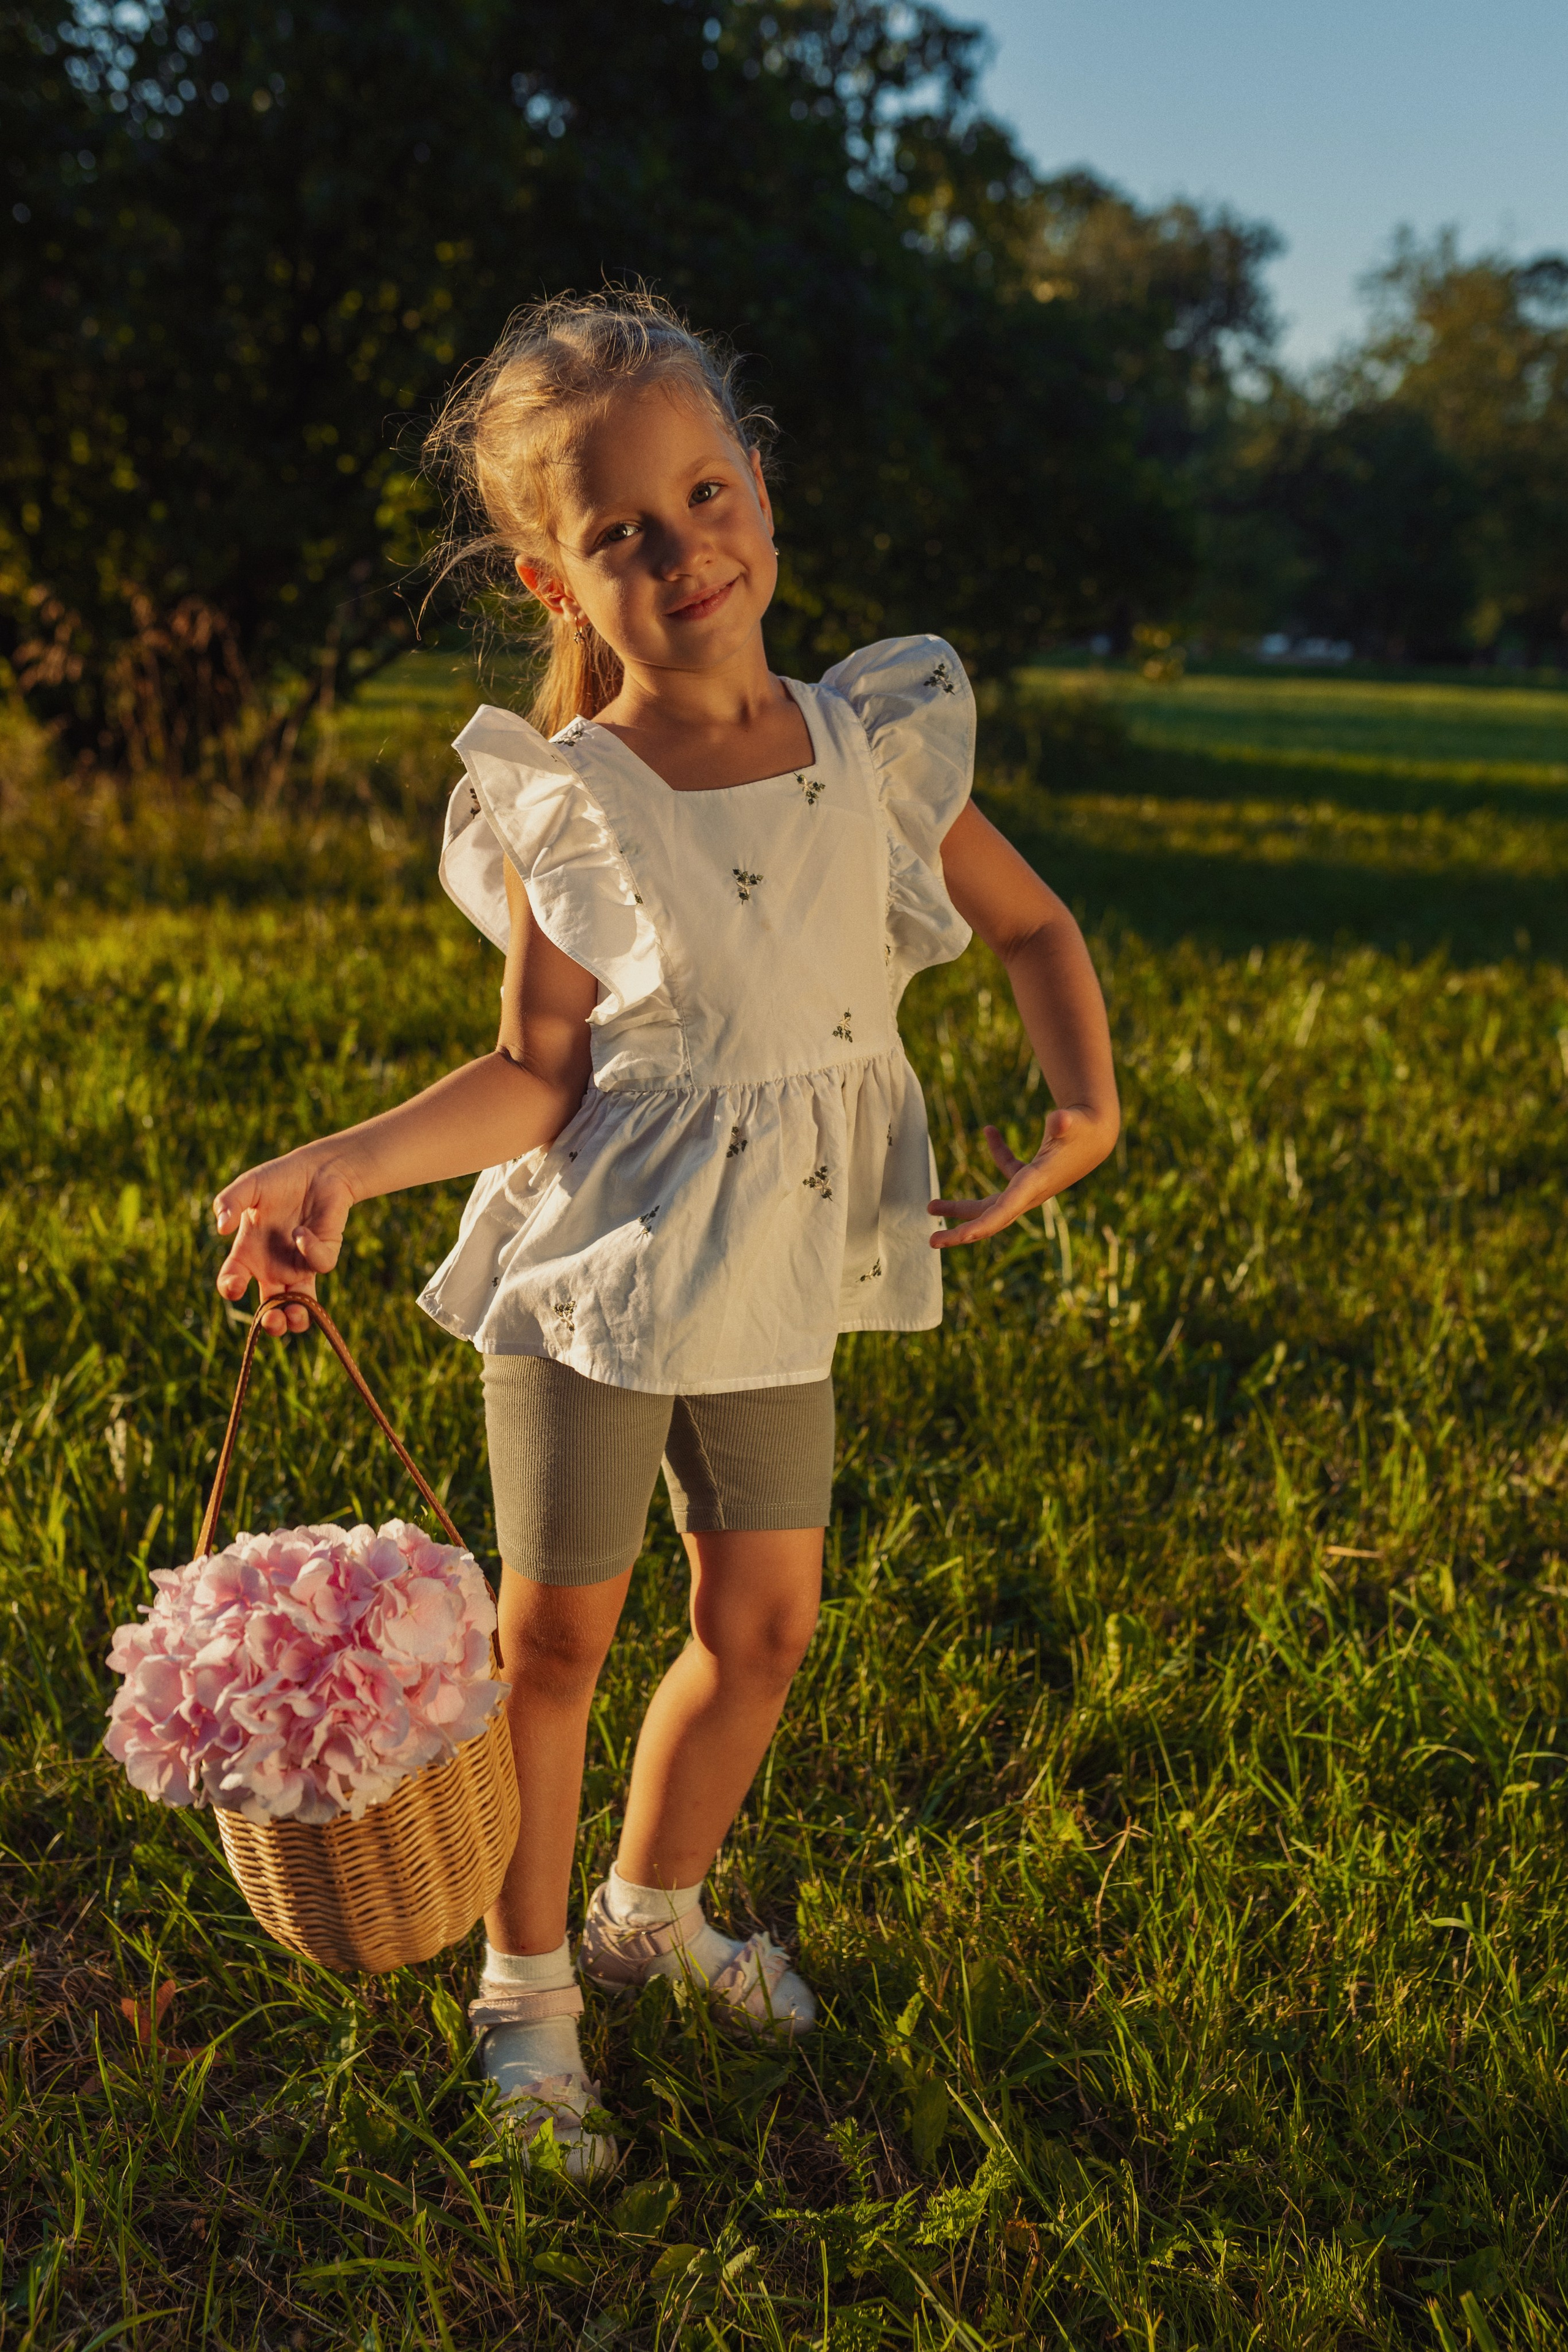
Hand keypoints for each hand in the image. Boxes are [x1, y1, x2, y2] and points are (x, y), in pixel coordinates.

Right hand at [213, 1149, 355, 1333]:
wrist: (317, 1170)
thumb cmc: (278, 1179)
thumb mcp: (248, 1186)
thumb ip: (229, 1201)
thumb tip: (221, 1227)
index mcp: (247, 1255)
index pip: (233, 1282)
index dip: (231, 1289)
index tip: (234, 1287)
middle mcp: (272, 1267)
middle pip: (270, 1308)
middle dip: (271, 1323)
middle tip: (271, 1321)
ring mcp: (299, 1265)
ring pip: (299, 1305)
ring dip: (297, 1319)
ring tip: (294, 1316)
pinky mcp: (323, 1256)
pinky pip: (318, 1265)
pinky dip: (308, 1251)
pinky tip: (299, 1231)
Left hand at [929, 1104, 1116, 1248]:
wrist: (1101, 1135)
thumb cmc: (1086, 1129)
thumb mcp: (1077, 1123)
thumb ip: (1066, 1122)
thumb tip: (1060, 1119)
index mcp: (1035, 1184)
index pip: (1003, 1210)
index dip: (980, 1225)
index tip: (958, 1236)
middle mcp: (1029, 1193)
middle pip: (990, 1219)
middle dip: (961, 1231)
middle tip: (932, 1241)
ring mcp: (1028, 1188)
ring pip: (990, 1204)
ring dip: (961, 1207)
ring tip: (931, 1206)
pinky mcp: (1030, 1176)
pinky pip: (1007, 1172)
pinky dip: (997, 1153)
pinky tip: (990, 1131)